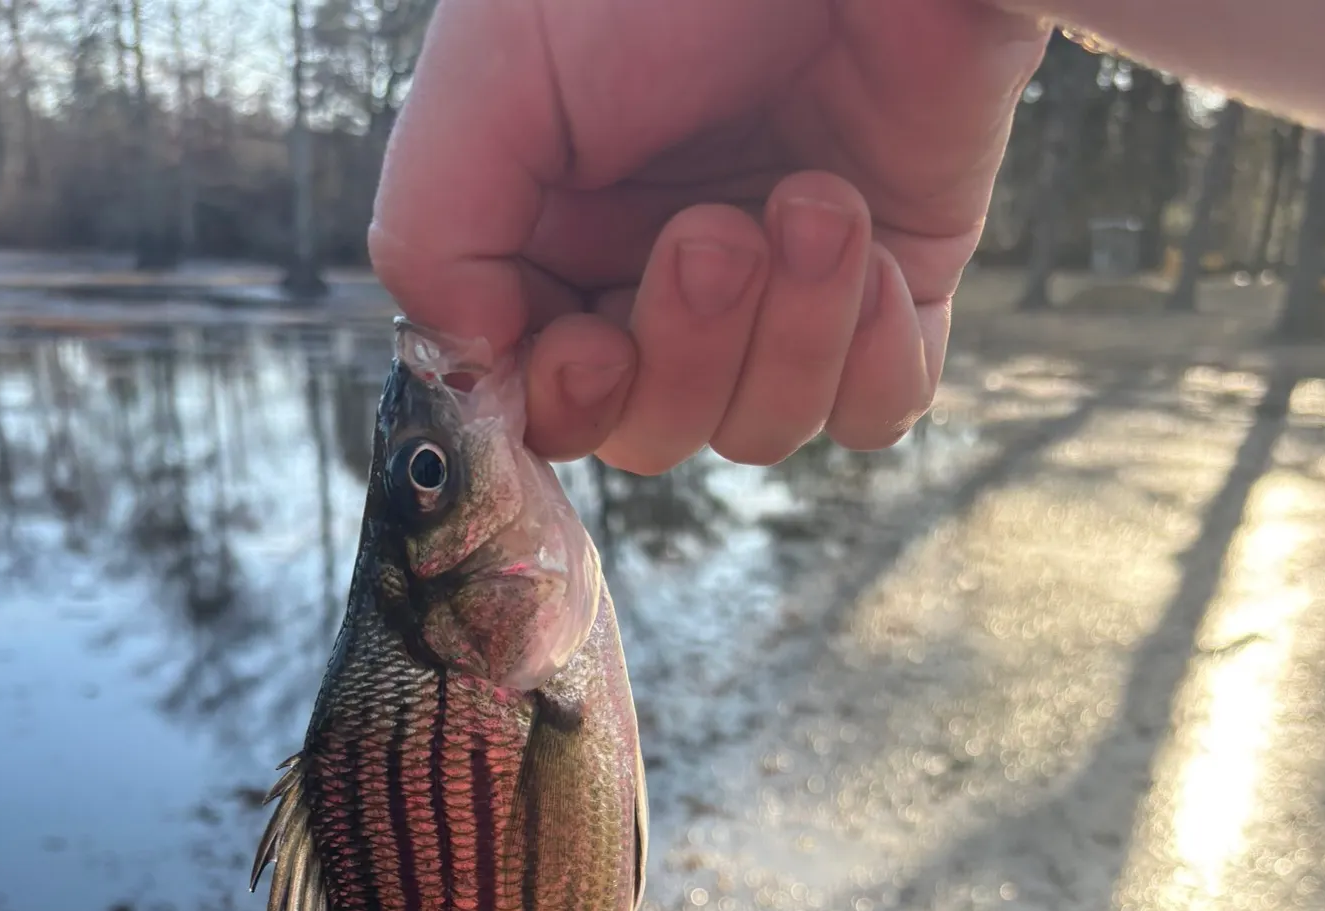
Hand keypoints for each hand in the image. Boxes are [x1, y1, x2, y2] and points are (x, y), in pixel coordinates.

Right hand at [370, 0, 1046, 471]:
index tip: (589, 350)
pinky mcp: (892, 292)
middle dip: (684, 356)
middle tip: (714, 233)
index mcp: (562, 237)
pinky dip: (870, 361)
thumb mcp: (494, 65)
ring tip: (814, 200)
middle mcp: (666, 282)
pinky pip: (875, 410)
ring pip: (761, 429)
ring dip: (786, 336)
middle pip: (653, 431)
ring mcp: (782, 297)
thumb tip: (470, 370)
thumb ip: (432, 232)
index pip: (547, 398)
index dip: (567, 405)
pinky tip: (869, 253)